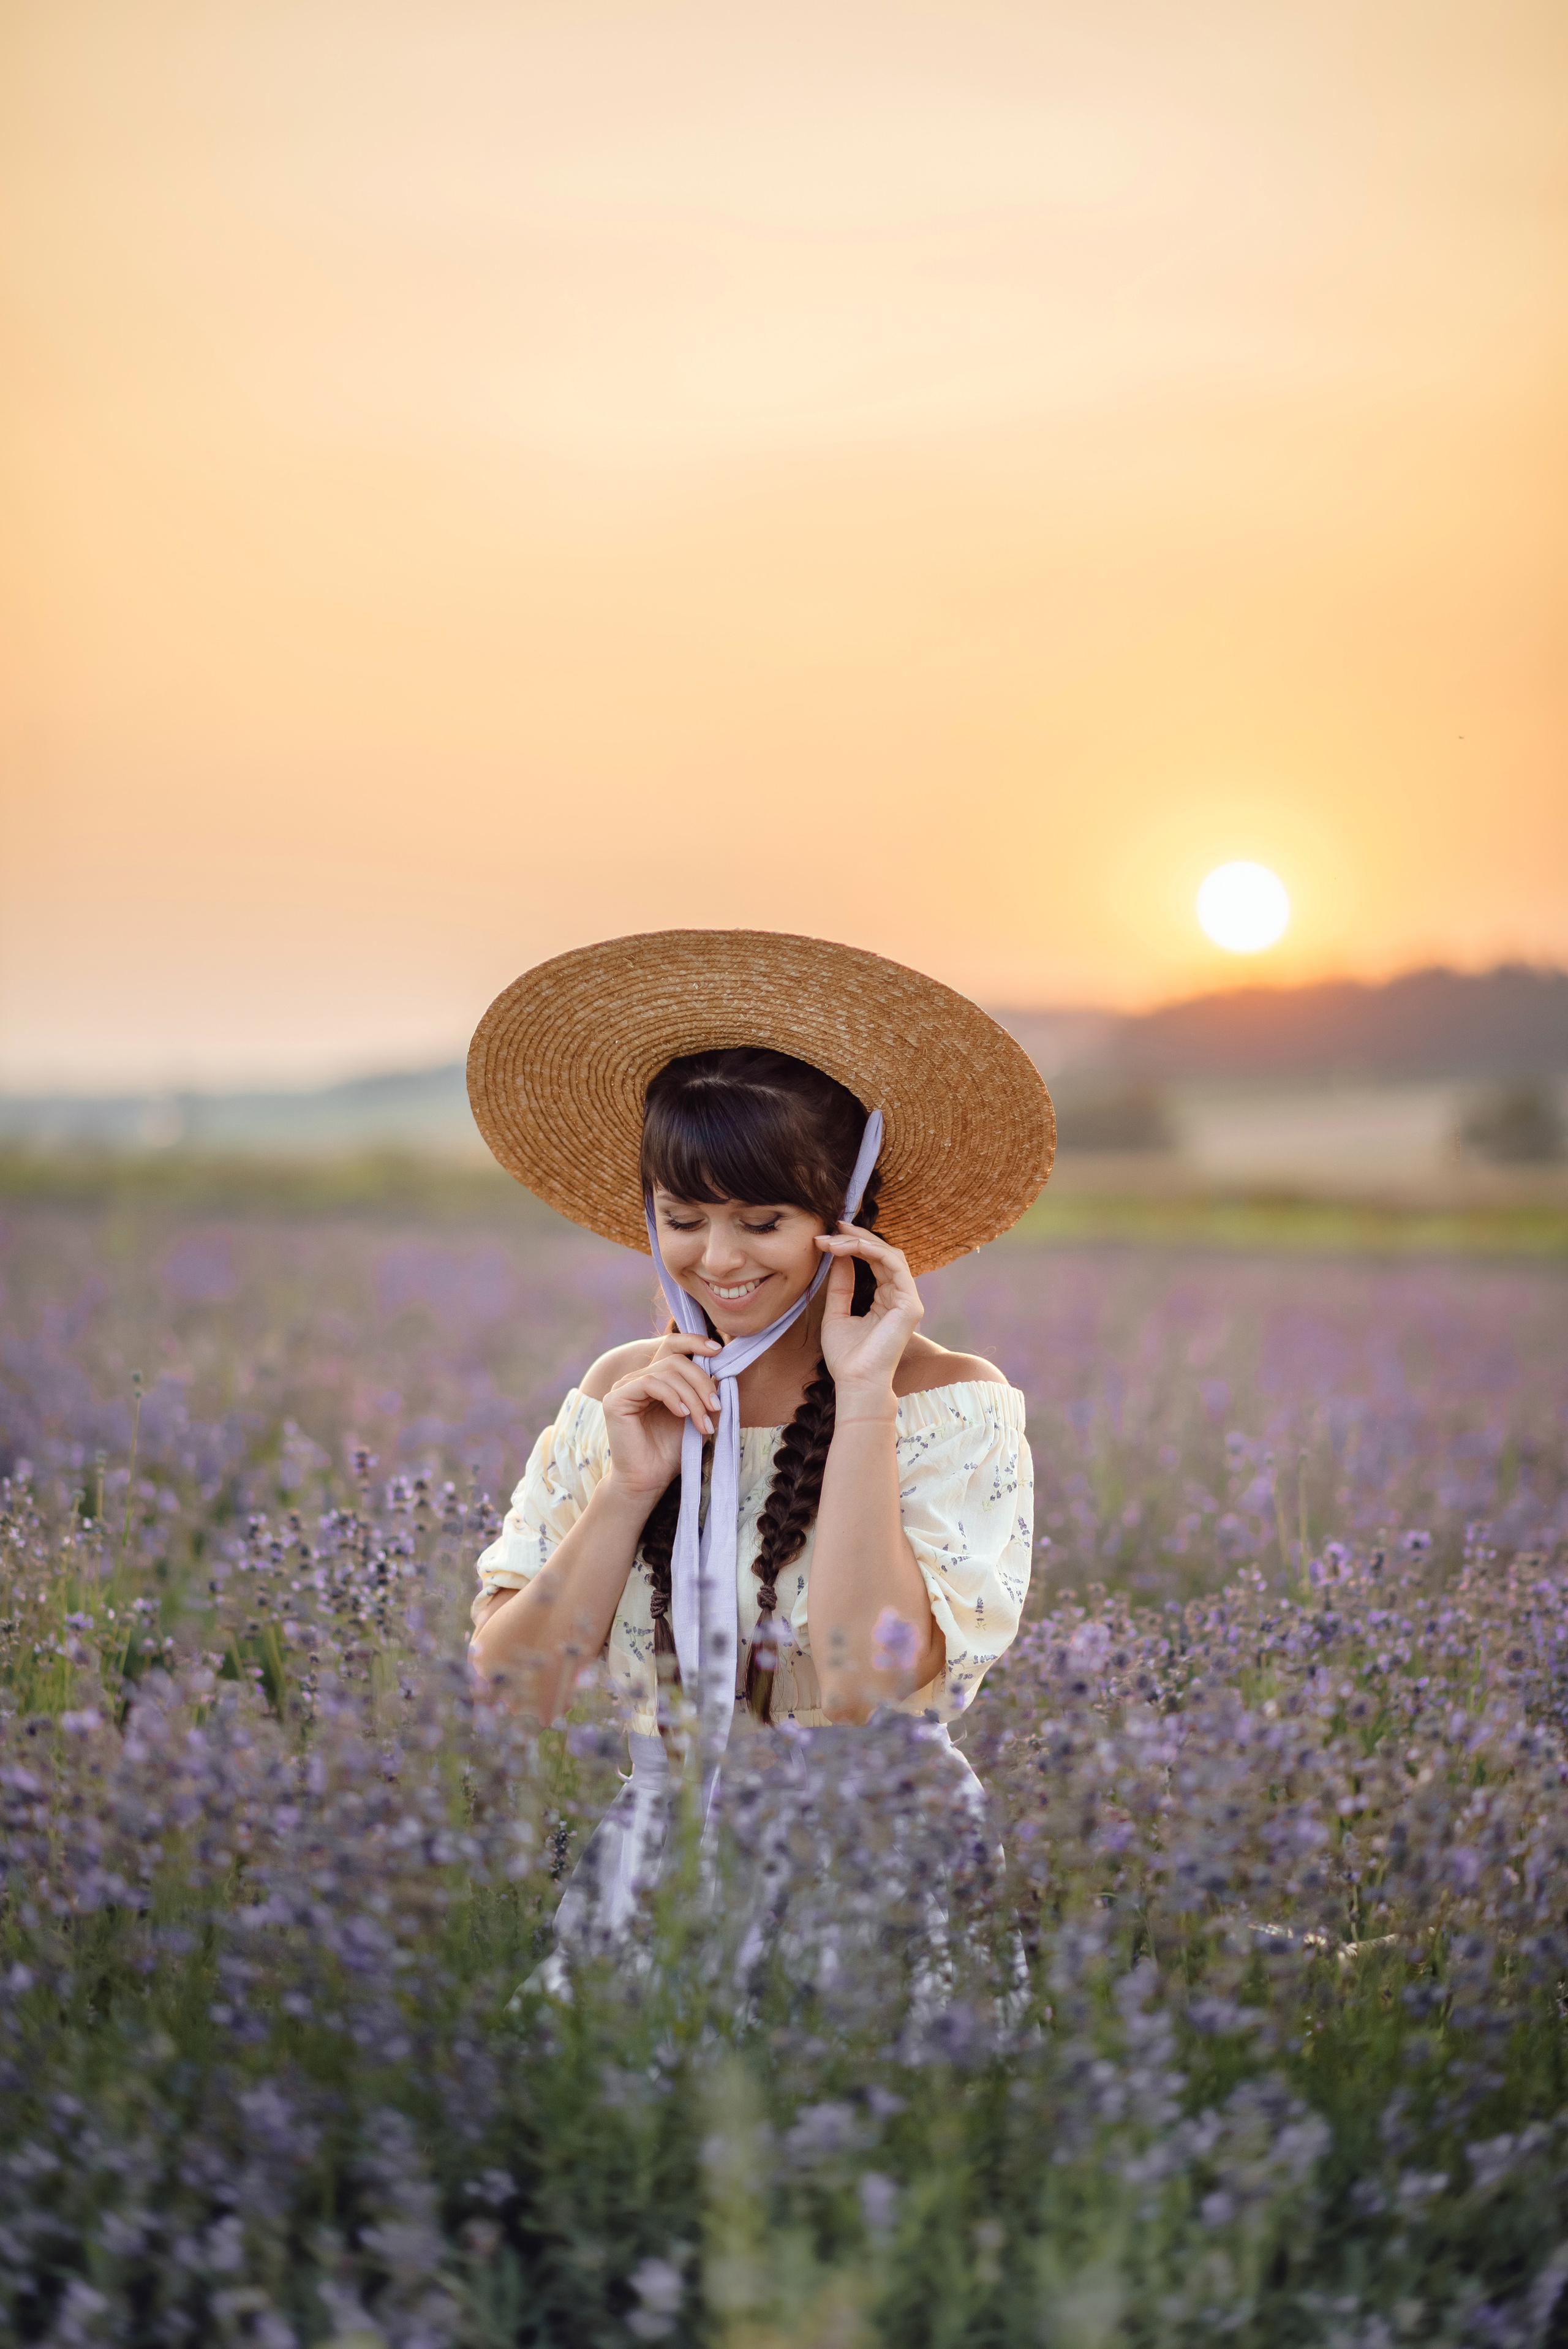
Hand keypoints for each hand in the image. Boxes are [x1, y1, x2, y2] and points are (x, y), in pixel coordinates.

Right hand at [602, 1334, 722, 1498]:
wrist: (649, 1480)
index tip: (719, 1350)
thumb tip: (722, 1370)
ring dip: (692, 1395)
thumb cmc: (671, 1451)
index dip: (695, 1342)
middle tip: (716, 1406)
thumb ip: (705, 1392)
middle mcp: (638, 1379)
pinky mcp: (615, 1399)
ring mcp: (624, 1387)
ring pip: (666, 1372)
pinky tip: (682, 1414)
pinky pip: (649, 1383)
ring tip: (702, 1421)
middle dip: (701, 1382)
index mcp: (656, 1379)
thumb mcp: (697, 1415)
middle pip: (676, 1361)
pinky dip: (672, 1396)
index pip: (672, 1347)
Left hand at [814, 1226, 923, 1409]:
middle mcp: (900, 1297)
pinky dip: (871, 1251)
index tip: (827, 1238)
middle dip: (856, 1237)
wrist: (854, 1382)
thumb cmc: (846, 1357)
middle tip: (831, 1228)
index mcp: (886, 1300)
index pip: (875, 1262)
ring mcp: (908, 1300)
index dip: (853, 1245)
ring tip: (834, 1239)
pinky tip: (848, 1248)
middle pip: (884, 1253)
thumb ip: (840, 1284)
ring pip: (890, 1254)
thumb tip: (839, 1255)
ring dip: (860, 1241)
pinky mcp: (910, 1304)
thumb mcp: (836, 1312)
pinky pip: (893, 1265)